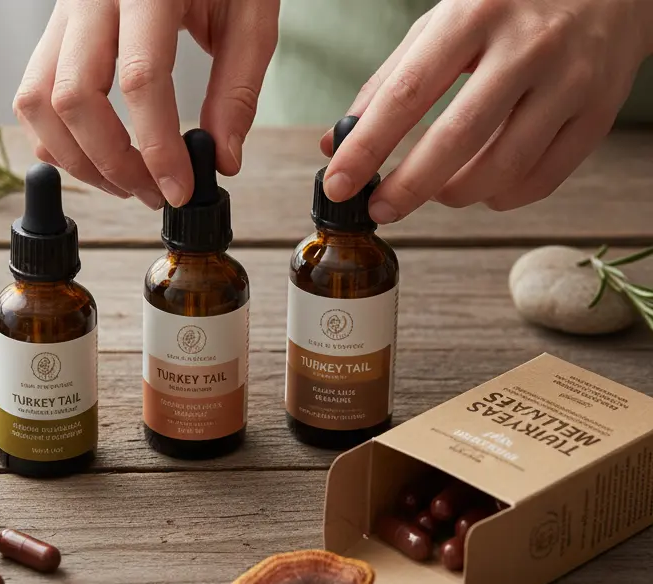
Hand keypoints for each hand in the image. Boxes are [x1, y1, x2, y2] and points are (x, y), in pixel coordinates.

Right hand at [13, 0, 279, 208]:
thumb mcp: (249, 13)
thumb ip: (238, 87)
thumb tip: (222, 159)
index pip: (139, 78)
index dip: (157, 147)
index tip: (179, 187)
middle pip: (74, 98)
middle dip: (112, 163)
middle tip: (152, 192)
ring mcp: (63, 12)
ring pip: (37, 101)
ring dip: (77, 159)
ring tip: (125, 183)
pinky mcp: (53, 30)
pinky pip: (30, 94)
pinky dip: (54, 139)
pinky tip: (95, 157)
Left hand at [321, 0, 652, 222]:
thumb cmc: (509, 6)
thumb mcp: (443, 22)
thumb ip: (388, 81)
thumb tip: (337, 144)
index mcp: (474, 15)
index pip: (408, 93)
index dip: (368, 147)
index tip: (339, 184)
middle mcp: (528, 46)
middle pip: (458, 138)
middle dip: (409, 186)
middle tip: (381, 208)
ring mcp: (571, 79)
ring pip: (504, 166)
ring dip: (456, 193)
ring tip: (436, 191)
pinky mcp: (600, 111)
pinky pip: (544, 177)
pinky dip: (503, 196)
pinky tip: (484, 187)